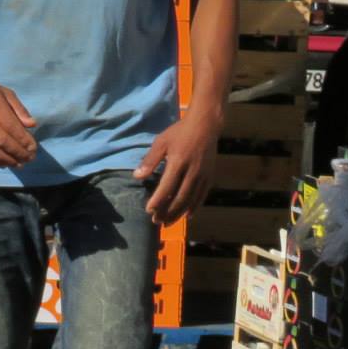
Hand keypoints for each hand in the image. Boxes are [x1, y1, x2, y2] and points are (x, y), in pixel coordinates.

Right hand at [0, 71, 37, 169]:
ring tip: (18, 164)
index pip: (12, 127)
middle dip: (18, 153)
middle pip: (2, 141)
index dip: (24, 140)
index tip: (33, 148)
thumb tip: (32, 125)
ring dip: (6, 160)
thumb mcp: (6, 93)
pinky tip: (2, 164)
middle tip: (29, 159)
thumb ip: (19, 109)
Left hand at [135, 108, 221, 222]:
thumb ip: (150, 161)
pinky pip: (202, 196)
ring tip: (168, 223)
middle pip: (180, 198)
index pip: (167, 186)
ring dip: (179, 213)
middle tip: (156, 222)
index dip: (158, 200)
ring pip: (191, 200)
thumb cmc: (179, 133)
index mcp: (178, 162)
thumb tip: (137, 177)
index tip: (149, 211)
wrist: (206, 125)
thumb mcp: (161, 142)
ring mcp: (203, 175)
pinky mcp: (210, 176)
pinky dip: (195, 207)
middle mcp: (193, 171)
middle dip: (167, 212)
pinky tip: (187, 216)